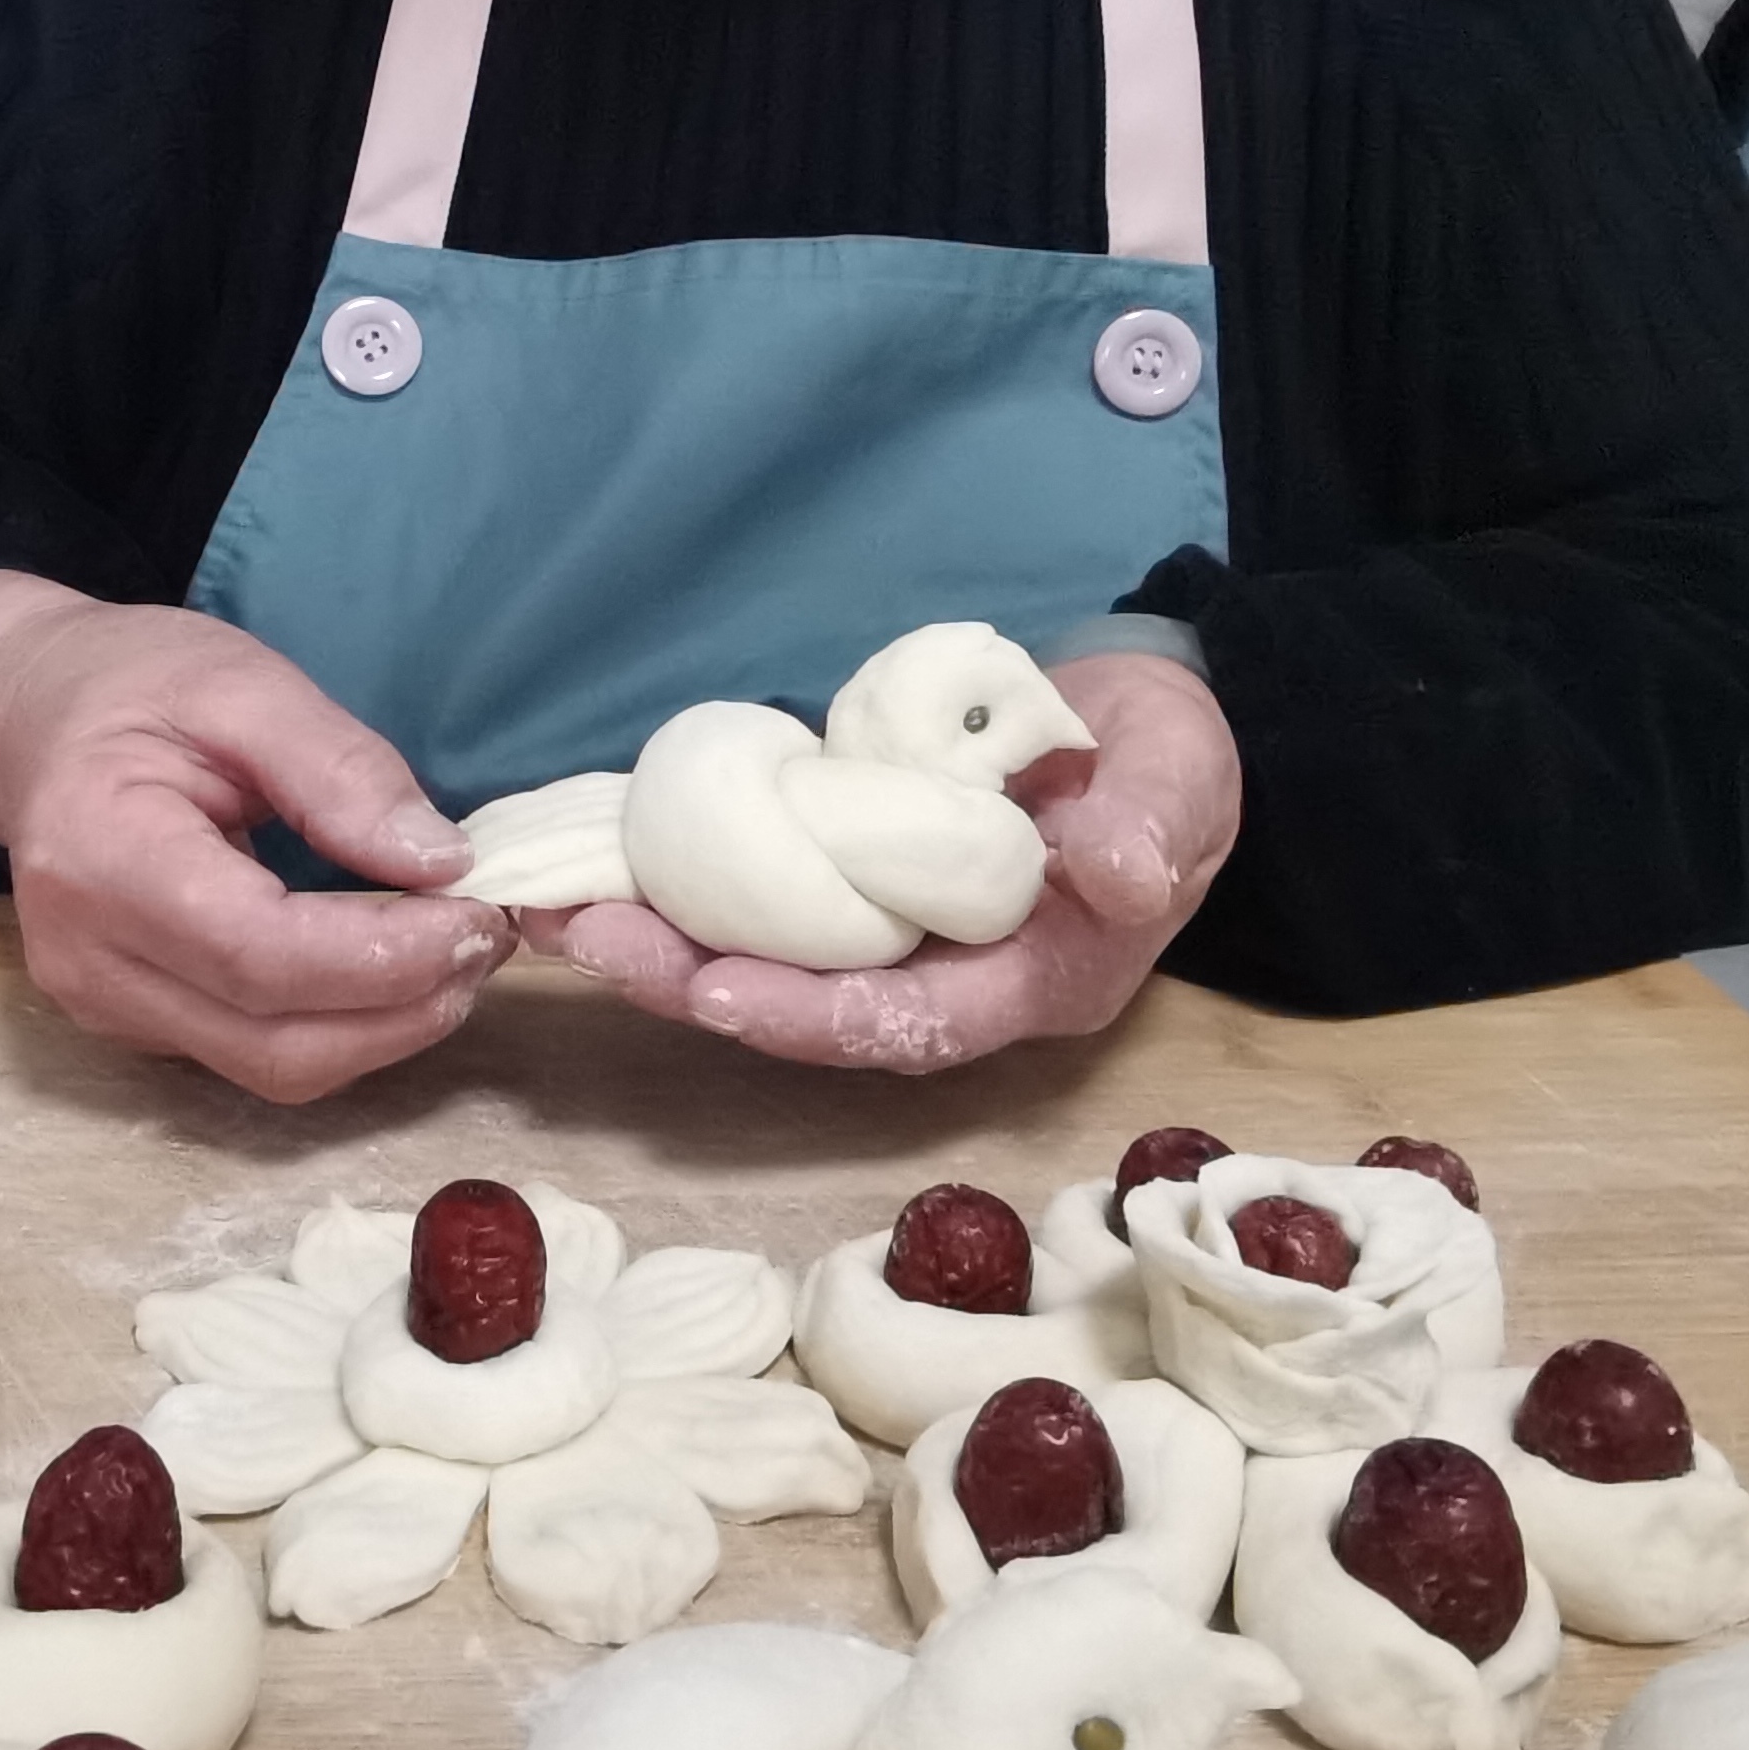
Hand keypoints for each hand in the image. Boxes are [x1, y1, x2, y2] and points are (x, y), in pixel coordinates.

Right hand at [0, 571, 513, 1103]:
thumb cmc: (134, 685)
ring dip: (386, 1029)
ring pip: (273, 1067)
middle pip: (274, 1040)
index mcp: (100, 857)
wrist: (33, 720)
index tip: (477, 914)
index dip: (384, 956)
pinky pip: (255, 1054)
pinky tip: (388, 965)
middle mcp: (87, 957)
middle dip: (405, 1006)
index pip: (259, 954)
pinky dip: (341, 1026)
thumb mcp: (242, 683)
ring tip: (454, 950)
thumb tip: (442, 862)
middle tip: (488, 936)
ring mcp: (102, 1004)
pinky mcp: (130, 1024)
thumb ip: (340, 769)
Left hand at [525, 651, 1240, 1073]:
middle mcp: (950, 981)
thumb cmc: (1172, 761)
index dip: (813, 1016)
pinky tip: (610, 858)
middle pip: (812, 1009)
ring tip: (563, 910)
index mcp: (1033, 983)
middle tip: (589, 939)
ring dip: (667, 941)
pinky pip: (766, 899)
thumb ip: (1154, 827)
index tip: (716, 989)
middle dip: (696, 982)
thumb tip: (1121, 873)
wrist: (1147, 723)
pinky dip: (689, 885)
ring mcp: (898, 934)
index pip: (913, 1026)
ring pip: (772, 959)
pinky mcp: (856, 878)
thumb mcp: (1185, 783)